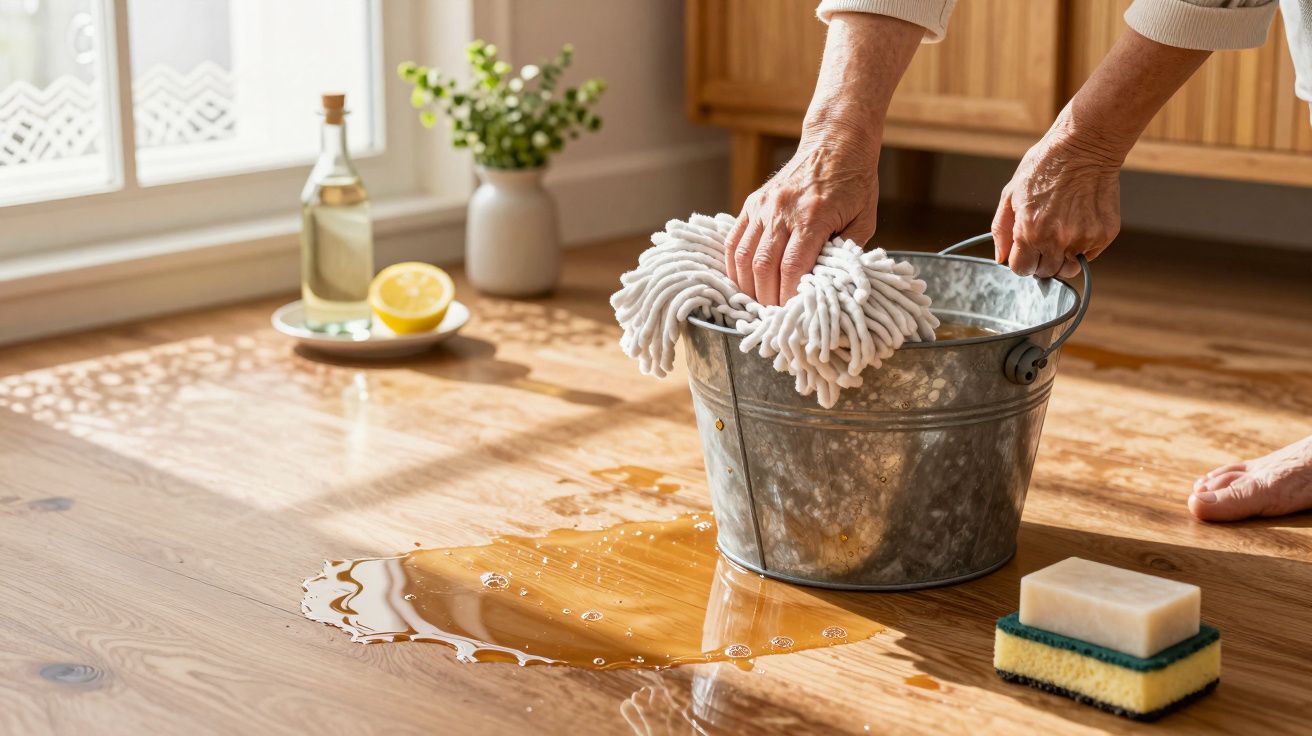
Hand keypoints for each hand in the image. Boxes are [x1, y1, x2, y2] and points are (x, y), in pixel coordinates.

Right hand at [725, 127, 878, 305]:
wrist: (835, 143)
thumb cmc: (854, 183)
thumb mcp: (864, 220)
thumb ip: (846, 252)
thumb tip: (828, 283)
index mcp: (813, 217)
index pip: (792, 267)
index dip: (788, 296)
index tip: (792, 312)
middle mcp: (783, 211)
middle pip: (762, 266)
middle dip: (766, 297)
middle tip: (774, 314)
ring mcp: (764, 206)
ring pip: (743, 256)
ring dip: (747, 285)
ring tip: (758, 301)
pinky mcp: (753, 203)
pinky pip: (734, 240)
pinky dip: (734, 265)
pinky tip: (743, 280)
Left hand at [992, 124, 1121, 278]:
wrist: (1085, 146)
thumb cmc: (1045, 165)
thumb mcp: (1011, 193)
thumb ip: (1002, 230)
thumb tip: (1001, 258)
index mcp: (1030, 232)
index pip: (1022, 269)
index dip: (1021, 260)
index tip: (1025, 250)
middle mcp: (1057, 241)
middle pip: (1046, 272)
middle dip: (1041, 260)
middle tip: (1044, 238)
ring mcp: (1084, 239)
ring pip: (1070, 268)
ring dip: (1063, 258)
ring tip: (1061, 233)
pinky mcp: (1105, 234)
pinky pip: (1090, 254)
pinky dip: (1083, 245)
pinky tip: (1079, 221)